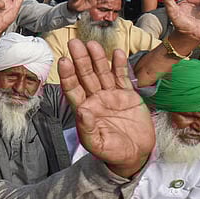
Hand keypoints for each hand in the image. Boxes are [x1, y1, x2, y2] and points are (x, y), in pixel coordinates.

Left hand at [57, 40, 153, 174]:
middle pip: (86, 76)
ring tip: (93, 44)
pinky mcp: (127, 95)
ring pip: (102, 73)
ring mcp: (111, 95)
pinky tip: (117, 53)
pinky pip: (122, 77)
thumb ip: (87, 128)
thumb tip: (81, 111)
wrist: (135, 155)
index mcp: (84, 110)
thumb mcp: (97, 144)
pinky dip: (120, 65)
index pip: (72, 89)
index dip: (68, 75)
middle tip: (74, 43)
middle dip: (80, 60)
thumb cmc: (112, 152)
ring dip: (97, 58)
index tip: (64, 60)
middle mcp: (95, 99)